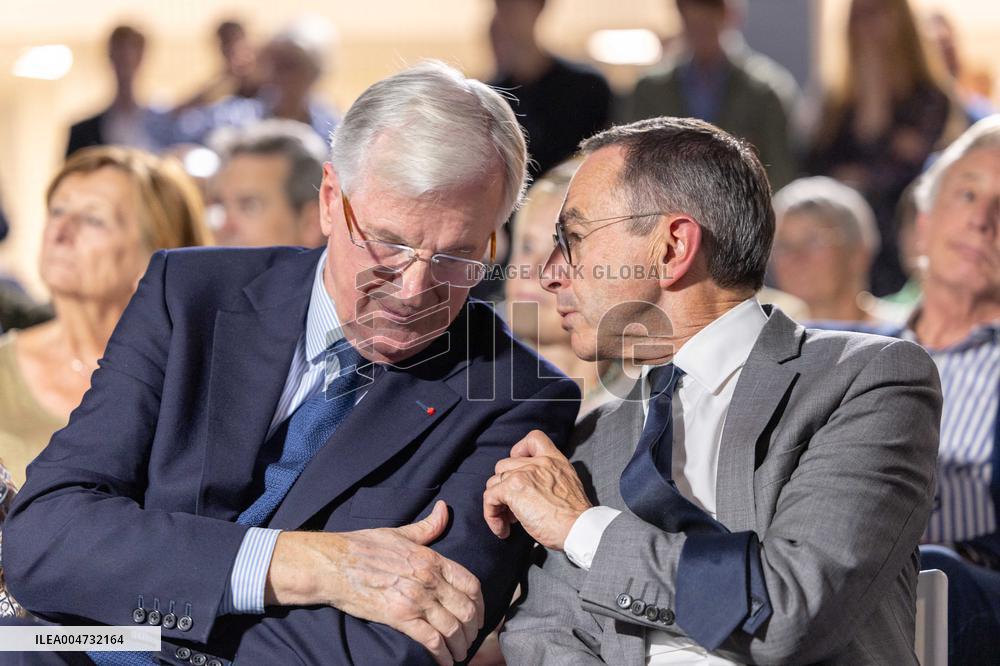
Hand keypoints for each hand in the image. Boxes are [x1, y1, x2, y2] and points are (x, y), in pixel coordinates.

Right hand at [265, 501, 483, 664]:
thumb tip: (444, 509)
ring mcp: (416, 599)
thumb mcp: (400, 532)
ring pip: (452, 627)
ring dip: (460, 645)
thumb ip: (427, 527)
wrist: (334, 564)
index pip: (470, 584)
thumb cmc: (365, 546)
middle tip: (471, 640)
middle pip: (466, 609)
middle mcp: (429, 579)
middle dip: (473, 630)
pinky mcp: (400, 617)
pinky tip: (444, 661)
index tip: (480, 616)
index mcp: (432, 559)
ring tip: (459, 654)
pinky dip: (442, 653)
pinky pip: (431, 640)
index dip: (481, 604)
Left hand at [483, 430, 591, 549]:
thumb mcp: (569, 486)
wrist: (579, 528)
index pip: (533, 439)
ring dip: (496, 504)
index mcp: (555, 460)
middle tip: (514, 509)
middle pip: (504, 466)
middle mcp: (539, 462)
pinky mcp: (513, 489)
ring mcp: (524, 474)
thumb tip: (533, 491)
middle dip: (504, 487)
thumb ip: (551, 479)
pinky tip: (503, 530)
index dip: (519, 451)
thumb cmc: (576, 518)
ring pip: (493, 482)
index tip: (519, 471)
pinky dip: (491, 515)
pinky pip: (489, 498)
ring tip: (508, 522)